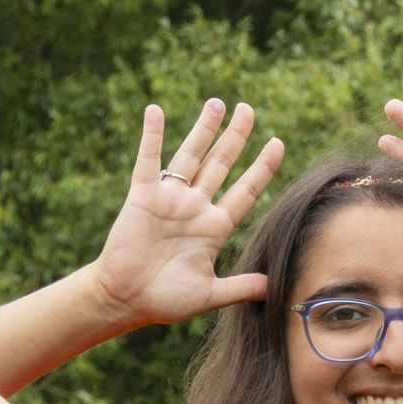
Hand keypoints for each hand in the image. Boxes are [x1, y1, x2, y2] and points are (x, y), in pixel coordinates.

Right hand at [98, 100, 285, 322]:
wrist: (125, 299)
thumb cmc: (165, 300)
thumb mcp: (209, 294)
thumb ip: (240, 286)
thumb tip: (273, 288)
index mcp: (214, 228)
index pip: (245, 190)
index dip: (262, 168)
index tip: (277, 143)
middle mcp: (195, 207)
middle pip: (221, 163)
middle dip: (236, 136)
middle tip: (248, 109)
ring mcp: (169, 199)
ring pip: (191, 155)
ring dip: (203, 129)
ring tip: (217, 103)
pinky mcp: (142, 196)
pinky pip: (148, 160)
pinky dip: (151, 135)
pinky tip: (155, 110)